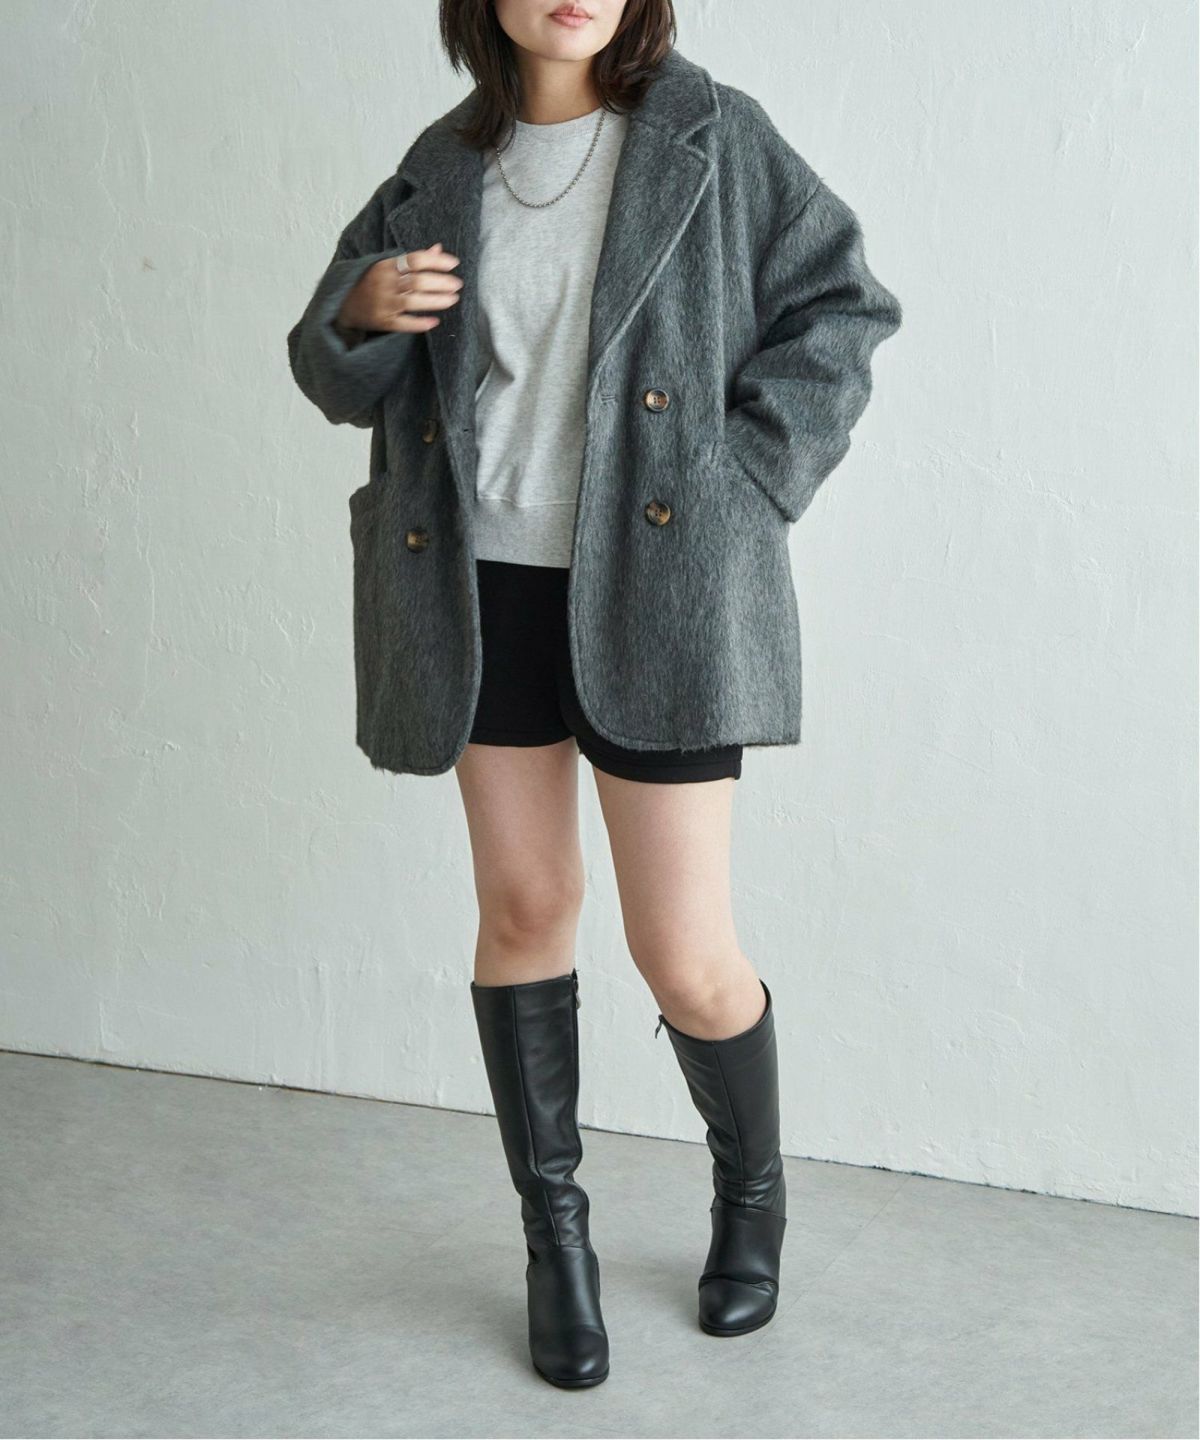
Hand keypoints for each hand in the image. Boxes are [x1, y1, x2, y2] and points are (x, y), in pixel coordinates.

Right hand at [336, 242, 462, 333]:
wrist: (345, 303)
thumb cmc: (372, 282)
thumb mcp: (388, 266)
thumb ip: (413, 260)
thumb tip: (438, 249)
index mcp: (386, 266)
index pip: (415, 259)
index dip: (437, 261)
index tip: (454, 263)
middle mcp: (385, 283)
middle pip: (417, 280)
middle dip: (441, 282)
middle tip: (457, 284)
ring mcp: (384, 303)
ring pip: (413, 301)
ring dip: (436, 300)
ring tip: (453, 299)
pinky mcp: (383, 321)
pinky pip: (404, 324)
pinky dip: (420, 323)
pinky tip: (434, 322)